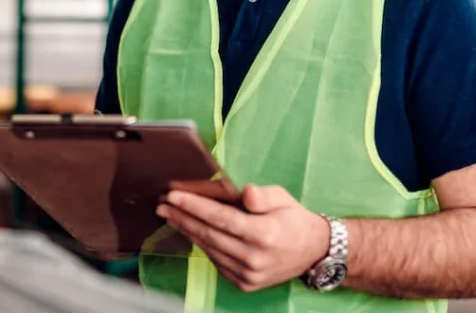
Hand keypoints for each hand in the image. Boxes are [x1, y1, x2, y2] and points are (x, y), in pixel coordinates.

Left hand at [156, 184, 330, 291]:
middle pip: (209, 234)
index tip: (173, 195)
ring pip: (209, 249)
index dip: (194, 206)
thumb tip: (243, 192)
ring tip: (171, 215)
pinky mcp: (245, 283)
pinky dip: (202, 245)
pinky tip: (190, 231)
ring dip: (187, 231)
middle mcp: (254, 257)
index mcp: (264, 234)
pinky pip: (216, 261)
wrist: (312, 251)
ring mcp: (249, 274)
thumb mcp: (282, 197)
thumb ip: (260, 195)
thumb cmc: (293, 219)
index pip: (221, 218)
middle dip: (182, 217)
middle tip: (162, 205)